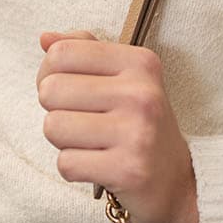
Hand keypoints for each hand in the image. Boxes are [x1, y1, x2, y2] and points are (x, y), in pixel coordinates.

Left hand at [36, 29, 199, 222]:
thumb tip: (44, 38)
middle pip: (50, 91)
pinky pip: (65, 163)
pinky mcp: (128, 170)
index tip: (70, 92)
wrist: (178, 184)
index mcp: (140, 63)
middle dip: (56, 111)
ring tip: (93, 144)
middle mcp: (142, 94)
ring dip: (64, 142)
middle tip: (86, 123)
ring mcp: (137, 132)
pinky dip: (74, 168)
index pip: (60, 54)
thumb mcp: (123, 79)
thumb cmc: (140, 126)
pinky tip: (99, 167)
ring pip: (53, 127)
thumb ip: (84, 52)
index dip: (50, 74)